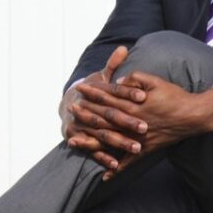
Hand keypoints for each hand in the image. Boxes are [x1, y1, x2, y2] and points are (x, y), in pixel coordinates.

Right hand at [59, 46, 147, 170]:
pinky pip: (92, 149)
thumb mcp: (100, 77)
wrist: (67, 105)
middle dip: (126, 121)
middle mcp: (86, 107)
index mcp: (94, 91)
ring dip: (118, 142)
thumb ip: (113, 64)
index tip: (143, 97)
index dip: (127, 93)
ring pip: (102, 134)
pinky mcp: (77, 137)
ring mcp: (80, 124)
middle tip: (145, 127)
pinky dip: (103, 157)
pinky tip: (116, 164)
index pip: (113, 91)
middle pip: (109, 114)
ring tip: (136, 147)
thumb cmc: (92, 91)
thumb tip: (123, 48)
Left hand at [78, 72, 212, 179]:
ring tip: (74, 141)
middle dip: (86, 114)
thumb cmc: (175, 96)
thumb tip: (120, 81)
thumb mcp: (155, 80)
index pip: (108, 98)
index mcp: (133, 105)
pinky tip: (105, 175)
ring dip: (91, 142)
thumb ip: (135, 79)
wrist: (193, 116)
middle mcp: (132, 122)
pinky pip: (129, 161)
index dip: (93, 93)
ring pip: (110, 141)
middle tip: (70, 110)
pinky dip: (117, 169)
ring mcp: (137, 138)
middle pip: (104, 119)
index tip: (80, 90)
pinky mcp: (146, 149)